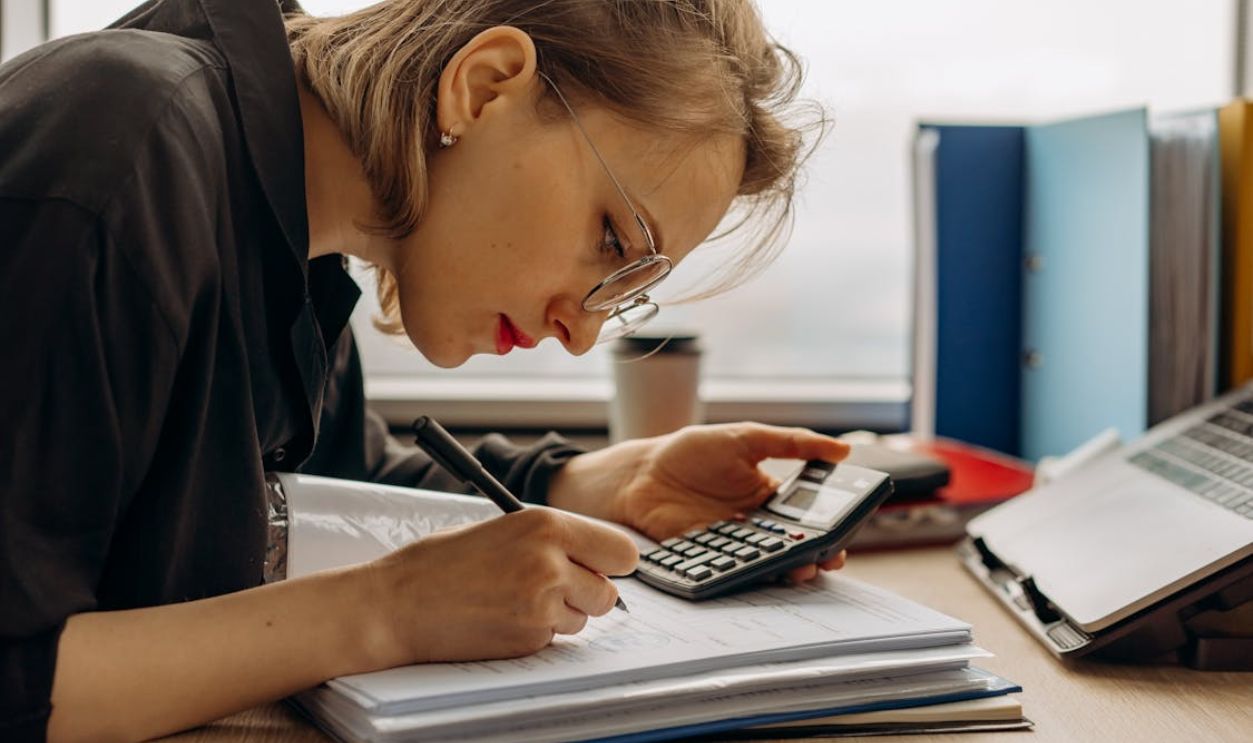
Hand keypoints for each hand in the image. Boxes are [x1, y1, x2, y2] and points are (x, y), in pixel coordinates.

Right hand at [362, 508, 637, 665]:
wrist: (397, 604)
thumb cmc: (441, 562)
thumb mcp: (503, 528)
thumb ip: (552, 539)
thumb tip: (593, 557)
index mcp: (546, 524)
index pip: (621, 551)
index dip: (612, 563)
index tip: (602, 567)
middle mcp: (551, 562)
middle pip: (609, 593)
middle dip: (589, 594)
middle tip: (557, 588)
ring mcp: (541, 605)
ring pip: (583, 619)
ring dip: (561, 615)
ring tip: (515, 600)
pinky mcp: (528, 639)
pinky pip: (553, 639)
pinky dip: (536, 633)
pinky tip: (501, 618)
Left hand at [549, 422, 850, 582]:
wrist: (642, 473)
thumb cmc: (693, 451)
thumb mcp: (746, 438)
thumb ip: (792, 443)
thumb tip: (843, 449)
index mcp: (769, 497)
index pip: (808, 517)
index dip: (828, 528)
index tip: (844, 534)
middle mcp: (755, 525)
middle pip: (793, 545)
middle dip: (815, 554)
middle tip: (829, 558)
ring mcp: (733, 544)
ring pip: (768, 563)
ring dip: (788, 568)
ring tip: (802, 568)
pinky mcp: (710, 558)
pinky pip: (735, 570)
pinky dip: (750, 574)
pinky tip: (762, 571)